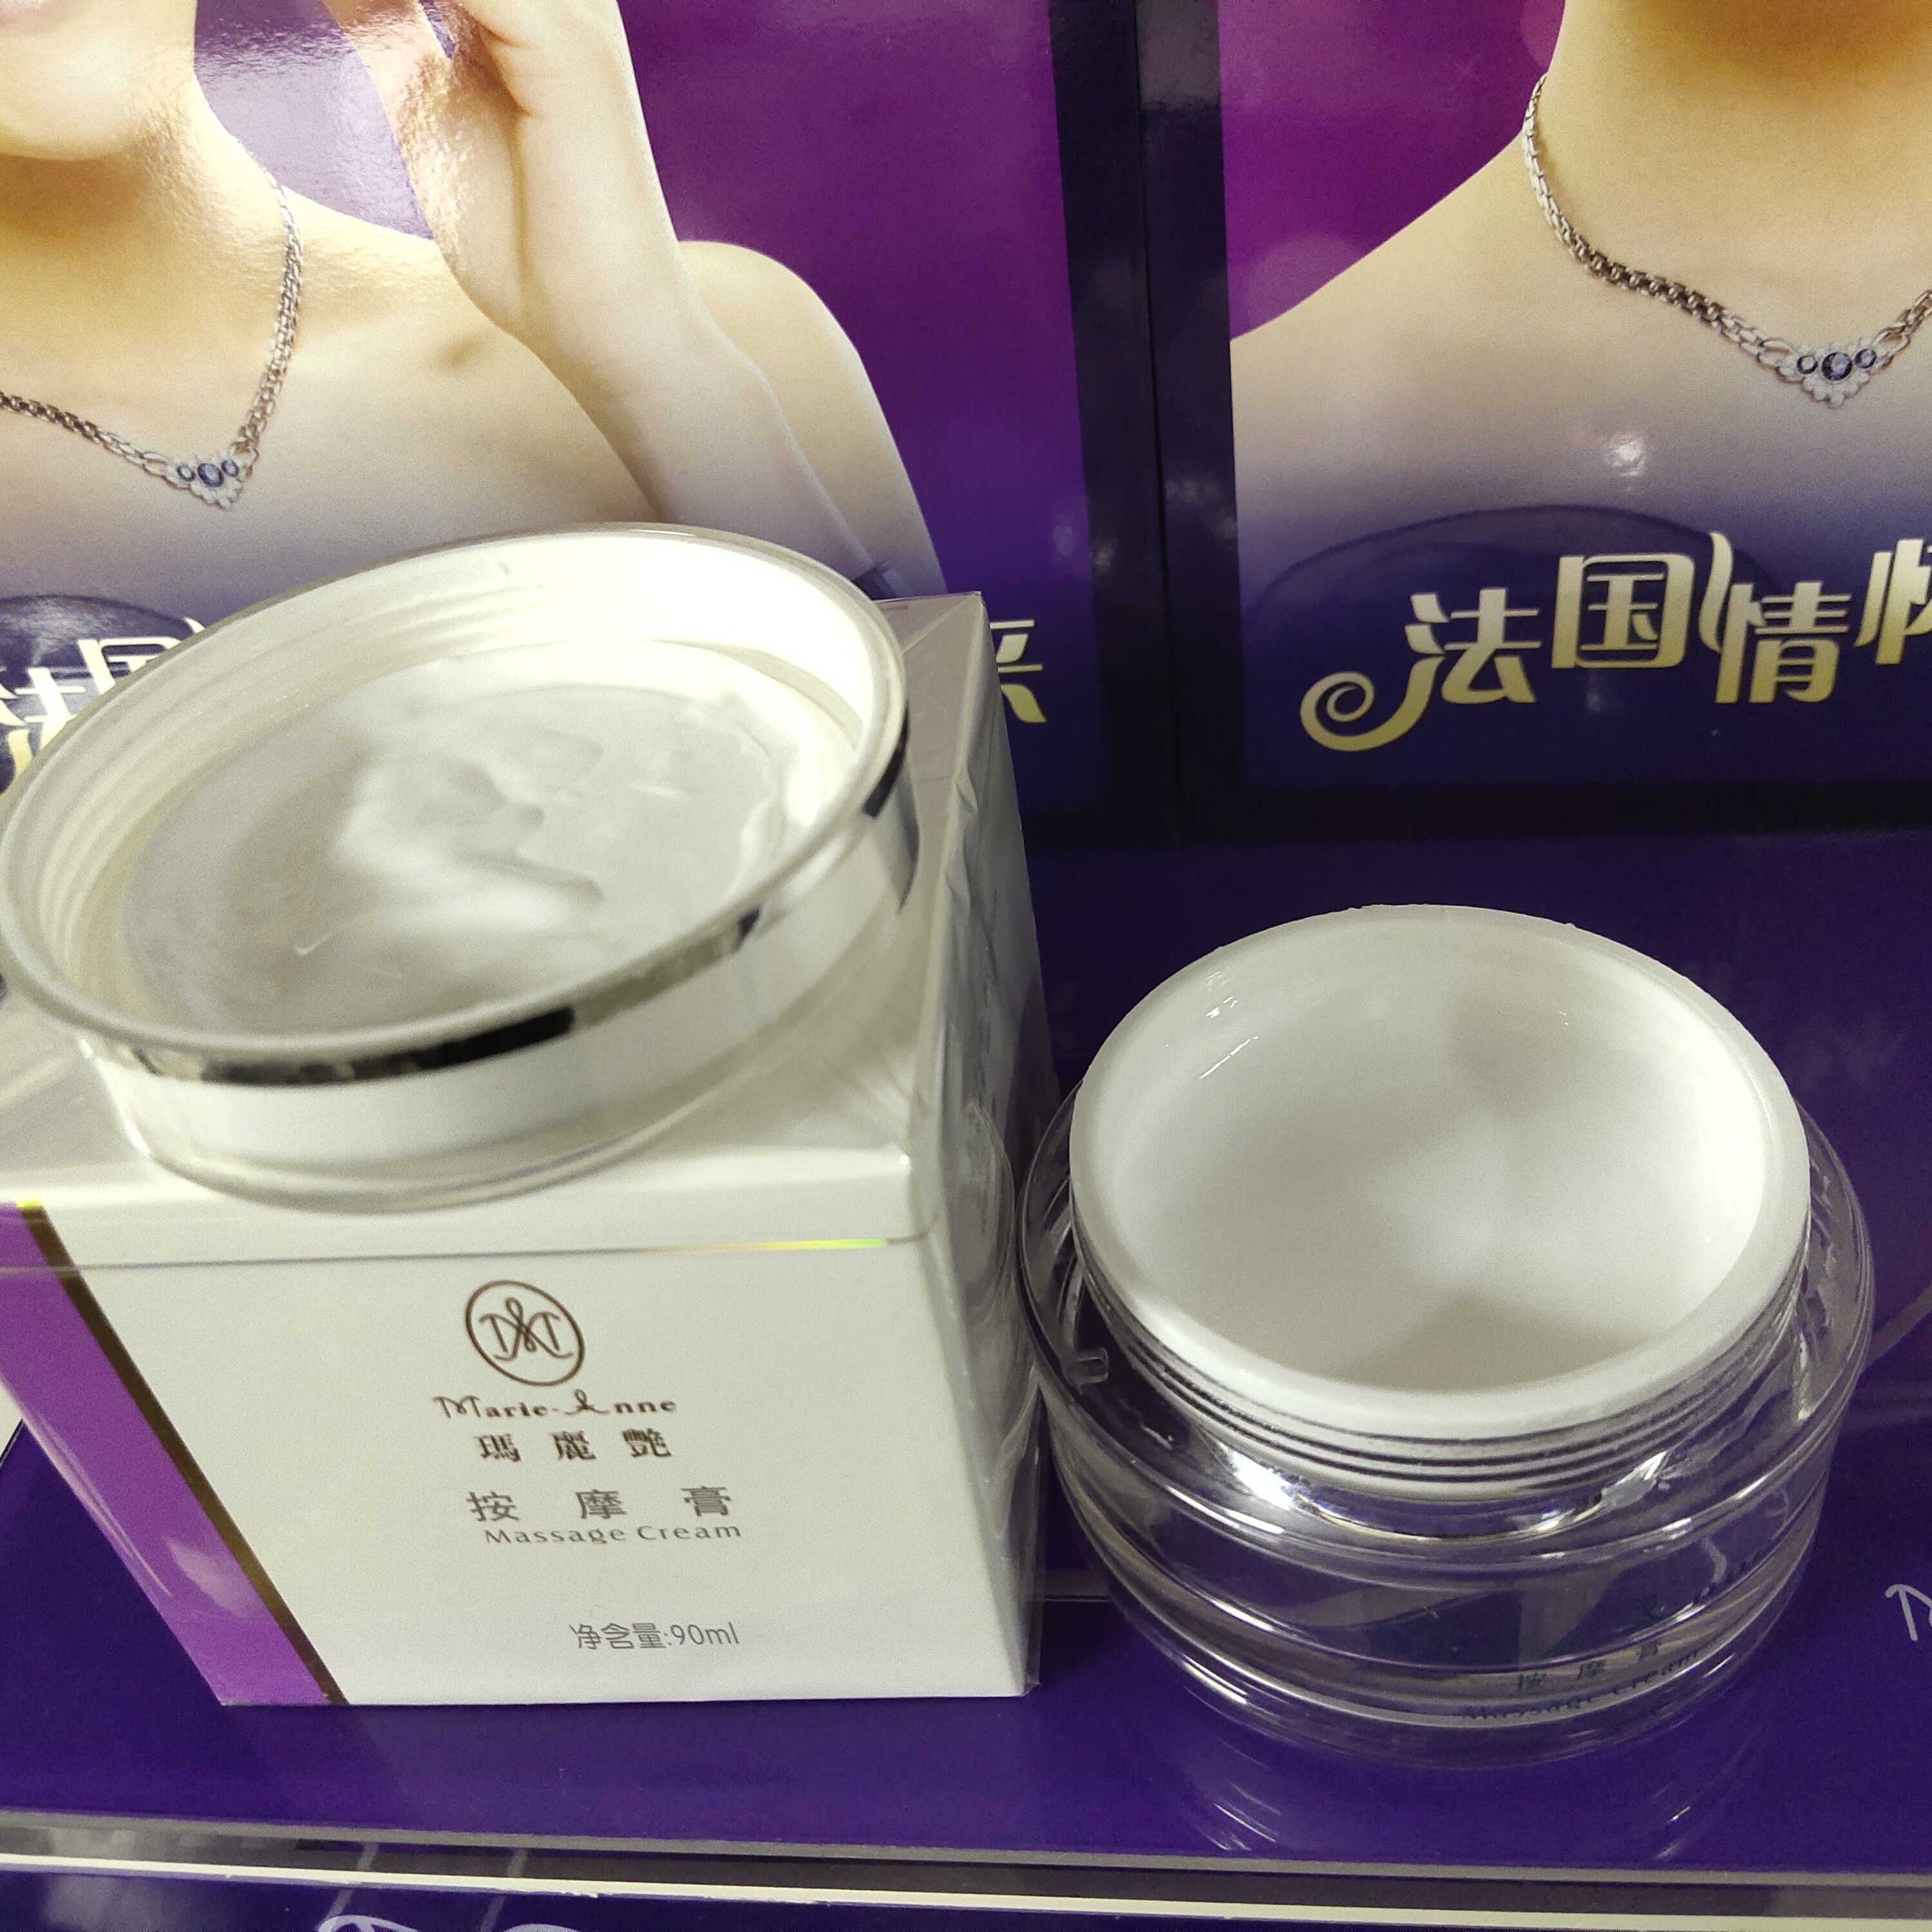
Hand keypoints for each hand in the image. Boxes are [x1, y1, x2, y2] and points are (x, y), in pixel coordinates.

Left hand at [322, 0, 881, 574]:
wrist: (601, 323)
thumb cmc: (526, 244)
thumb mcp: (428, 115)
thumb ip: (383, 31)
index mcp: (532, 1)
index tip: (317, 4)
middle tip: (325, 13)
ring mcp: (570, 13)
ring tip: (339, 17)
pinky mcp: (566, 49)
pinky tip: (355, 15)